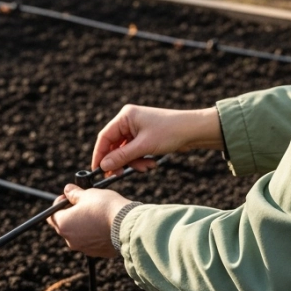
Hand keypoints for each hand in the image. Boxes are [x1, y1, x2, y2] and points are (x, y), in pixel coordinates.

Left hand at [47, 185, 130, 258]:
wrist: (127, 224)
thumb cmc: (105, 207)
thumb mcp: (87, 194)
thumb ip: (74, 193)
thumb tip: (67, 190)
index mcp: (64, 225)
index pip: (52, 214)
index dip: (59, 203)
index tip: (68, 197)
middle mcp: (70, 240)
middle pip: (64, 225)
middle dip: (70, 214)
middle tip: (82, 203)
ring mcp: (84, 248)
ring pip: (78, 234)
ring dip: (82, 225)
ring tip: (95, 213)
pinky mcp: (98, 252)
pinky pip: (91, 242)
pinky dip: (94, 234)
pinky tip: (103, 224)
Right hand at [92, 104, 223, 176]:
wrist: (193, 130)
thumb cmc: (169, 132)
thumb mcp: (144, 147)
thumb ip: (122, 156)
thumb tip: (103, 165)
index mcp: (125, 116)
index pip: (105, 137)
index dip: (100, 154)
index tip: (97, 170)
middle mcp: (129, 120)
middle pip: (115, 145)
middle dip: (120, 161)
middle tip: (120, 175)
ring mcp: (137, 128)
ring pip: (126, 150)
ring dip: (133, 162)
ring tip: (147, 167)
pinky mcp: (145, 136)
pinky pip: (135, 151)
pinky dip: (141, 159)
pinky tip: (151, 164)